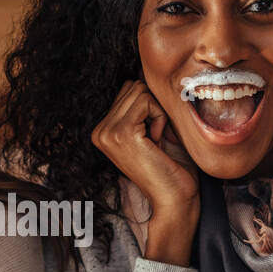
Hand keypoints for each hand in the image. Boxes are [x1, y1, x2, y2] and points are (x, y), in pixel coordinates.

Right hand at [92, 80, 199, 263]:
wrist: (173, 199)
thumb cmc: (170, 168)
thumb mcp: (152, 130)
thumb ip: (143, 106)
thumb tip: (144, 71)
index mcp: (102, 130)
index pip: (128, 89)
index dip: (150, 106)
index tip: (154, 136)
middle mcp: (99, 131)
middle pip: (133, 86)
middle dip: (153, 107)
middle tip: (157, 138)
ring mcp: (107, 132)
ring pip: (140, 91)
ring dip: (158, 113)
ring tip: (157, 141)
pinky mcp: (121, 133)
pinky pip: (147, 102)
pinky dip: (160, 118)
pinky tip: (158, 142)